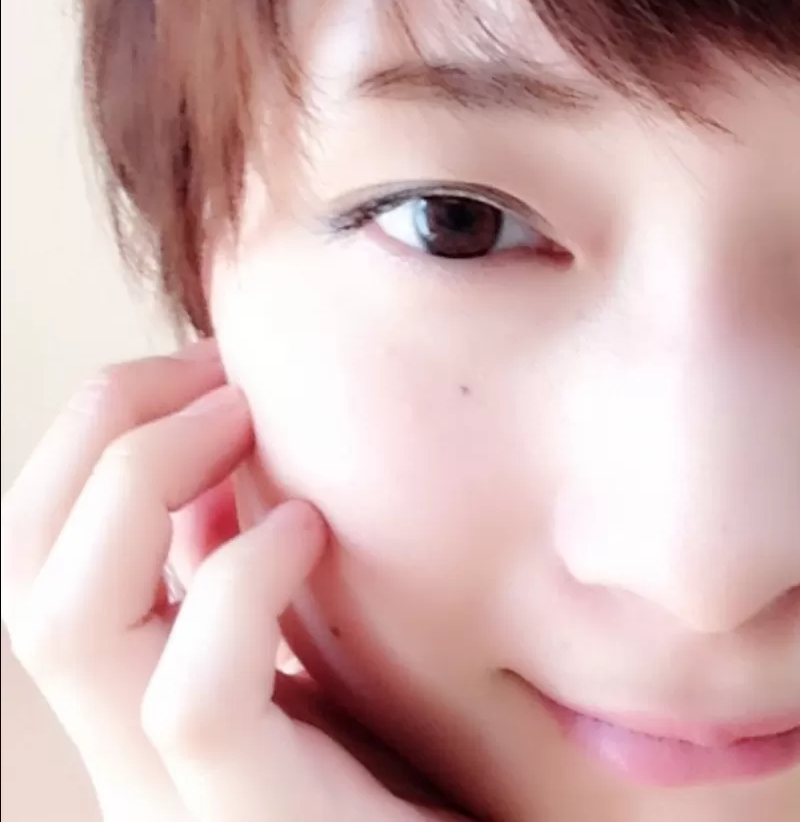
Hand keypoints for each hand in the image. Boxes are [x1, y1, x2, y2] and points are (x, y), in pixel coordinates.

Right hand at [0, 342, 473, 821]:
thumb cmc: (417, 762)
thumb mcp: (318, 651)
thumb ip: (249, 589)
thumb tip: (216, 486)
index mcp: (140, 700)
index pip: (45, 551)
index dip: (100, 435)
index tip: (205, 367)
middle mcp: (129, 752)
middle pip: (31, 565)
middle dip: (104, 429)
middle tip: (214, 365)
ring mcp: (175, 803)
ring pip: (71, 622)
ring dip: (144, 478)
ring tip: (243, 416)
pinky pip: (195, 697)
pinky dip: (236, 583)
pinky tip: (306, 525)